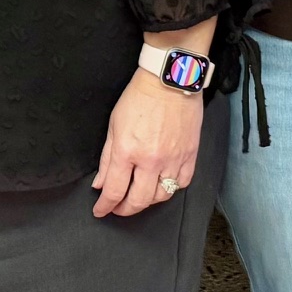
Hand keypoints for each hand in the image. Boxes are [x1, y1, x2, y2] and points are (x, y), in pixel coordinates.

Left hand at [92, 66, 204, 217]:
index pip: (114, 190)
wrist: (169, 80)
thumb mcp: (113, 125)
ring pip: (162, 196)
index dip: (105, 206)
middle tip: (118, 208)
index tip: (100, 210)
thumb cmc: (139, 98)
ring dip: (148, 201)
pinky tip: (163, 185)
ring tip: (140, 196)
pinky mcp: (190, 155)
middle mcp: (151, 160)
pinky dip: (172, 189)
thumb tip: (100, 183)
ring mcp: (173, 159)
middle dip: (124, 209)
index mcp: (127, 151)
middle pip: (138, 200)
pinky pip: (182, 183)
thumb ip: (106, 158)